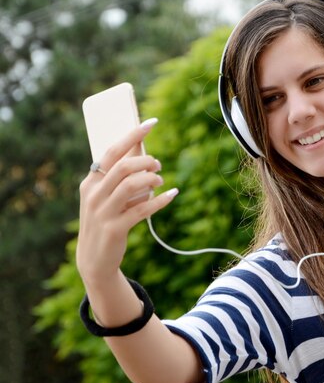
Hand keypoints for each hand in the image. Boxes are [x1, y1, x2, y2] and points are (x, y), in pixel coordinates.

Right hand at [77, 118, 177, 284]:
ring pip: (131, 185)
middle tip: (158, 165)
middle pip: (123, 167)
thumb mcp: (108, 196)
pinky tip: (172, 195)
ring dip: (152, 180)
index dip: (134, 135)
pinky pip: (142, 209)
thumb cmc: (107, 219)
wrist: (94, 259)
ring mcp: (103, 211)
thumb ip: (121, 175)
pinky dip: (160, 200)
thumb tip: (142, 147)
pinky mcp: (115, 228)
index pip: (113, 150)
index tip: (152, 123)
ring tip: (161, 181)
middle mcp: (94, 193)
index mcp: (91, 181)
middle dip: (146, 161)